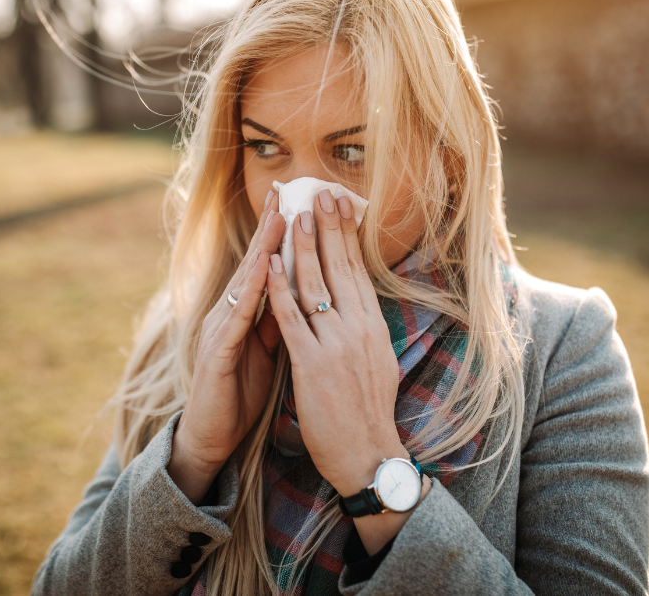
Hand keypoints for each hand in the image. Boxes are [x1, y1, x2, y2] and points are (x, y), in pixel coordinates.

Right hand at [168, 191, 285, 502]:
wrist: (212, 435)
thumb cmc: (239, 392)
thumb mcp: (267, 351)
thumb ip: (278, 321)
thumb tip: (300, 294)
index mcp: (243, 313)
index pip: (266, 267)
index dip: (281, 236)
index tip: (300, 204)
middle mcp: (228, 313)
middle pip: (254, 263)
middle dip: (271, 228)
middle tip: (287, 192)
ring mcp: (219, 330)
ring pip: (245, 282)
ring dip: (263, 249)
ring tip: (280, 217)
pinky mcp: (216, 352)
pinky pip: (237, 316)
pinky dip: (252, 291)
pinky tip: (264, 270)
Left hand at [265, 189, 427, 551]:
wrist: (367, 454)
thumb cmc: (368, 412)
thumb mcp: (377, 362)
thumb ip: (364, 330)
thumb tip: (360, 302)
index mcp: (373, 327)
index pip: (357, 271)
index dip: (346, 236)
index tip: (338, 205)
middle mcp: (358, 329)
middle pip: (340, 268)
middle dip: (327, 228)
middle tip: (318, 193)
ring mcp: (336, 345)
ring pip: (316, 285)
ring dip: (303, 246)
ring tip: (294, 214)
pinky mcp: (312, 363)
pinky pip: (292, 318)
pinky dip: (279, 287)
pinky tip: (271, 263)